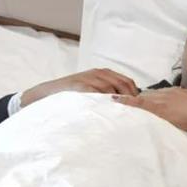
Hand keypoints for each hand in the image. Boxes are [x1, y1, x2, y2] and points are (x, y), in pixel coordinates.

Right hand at [21, 68, 138, 107]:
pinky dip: (101, 100)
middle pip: (121, 83)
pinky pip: (93, 92)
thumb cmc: (74, 94)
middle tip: (133, 111)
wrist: (48, 93)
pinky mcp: (77, 84)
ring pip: (109, 88)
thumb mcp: (93, 91)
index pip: (127, 81)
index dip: (134, 93)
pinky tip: (104, 109)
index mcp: (104, 73)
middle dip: (129, 97)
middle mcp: (98, 73)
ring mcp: (87, 77)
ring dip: (116, 100)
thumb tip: (127, 105)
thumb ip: (108, 94)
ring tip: (121, 112)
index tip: (138, 106)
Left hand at [112, 87, 186, 133]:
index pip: (160, 94)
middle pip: (150, 94)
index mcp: (178, 92)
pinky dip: (126, 101)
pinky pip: (138, 102)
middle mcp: (168, 92)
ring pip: (143, 97)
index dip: (151, 98)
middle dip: (139, 97)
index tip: (143, 100)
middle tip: (124, 99)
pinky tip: (115, 100)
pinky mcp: (157, 106)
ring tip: (116, 100)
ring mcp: (162, 98)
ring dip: (131, 99)